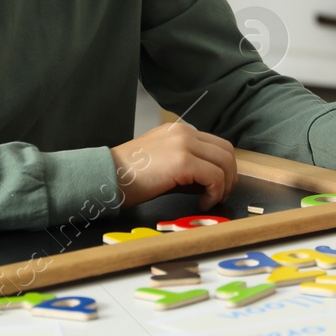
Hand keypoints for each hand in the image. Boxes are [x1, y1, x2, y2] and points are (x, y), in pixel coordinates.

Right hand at [110, 121, 236, 210]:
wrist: (105, 177)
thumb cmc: (128, 177)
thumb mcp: (163, 164)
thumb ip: (187, 166)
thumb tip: (210, 182)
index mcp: (180, 131)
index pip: (217, 145)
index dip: (225, 168)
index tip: (220, 188)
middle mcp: (184, 132)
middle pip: (226, 152)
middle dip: (230, 177)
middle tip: (221, 196)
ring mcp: (184, 144)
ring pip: (224, 163)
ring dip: (224, 186)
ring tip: (210, 201)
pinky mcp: (182, 160)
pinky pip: (214, 177)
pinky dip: (214, 193)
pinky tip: (202, 204)